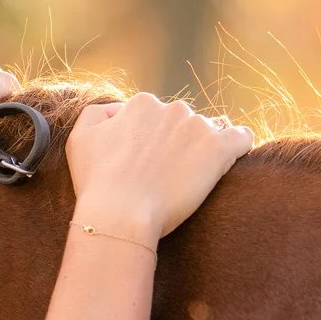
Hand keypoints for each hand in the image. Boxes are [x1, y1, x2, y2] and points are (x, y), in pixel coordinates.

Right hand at [66, 94, 252, 244]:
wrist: (120, 215)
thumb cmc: (97, 184)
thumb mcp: (79, 140)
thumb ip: (97, 114)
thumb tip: (118, 110)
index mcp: (141, 104)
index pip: (153, 116)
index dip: (148, 141)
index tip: (144, 165)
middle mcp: (172, 108)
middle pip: (181, 123)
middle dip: (174, 143)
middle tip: (162, 176)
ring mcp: (198, 127)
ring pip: (207, 132)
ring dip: (198, 151)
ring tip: (185, 180)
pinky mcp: (218, 150)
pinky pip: (241, 138)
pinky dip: (237, 146)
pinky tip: (226, 162)